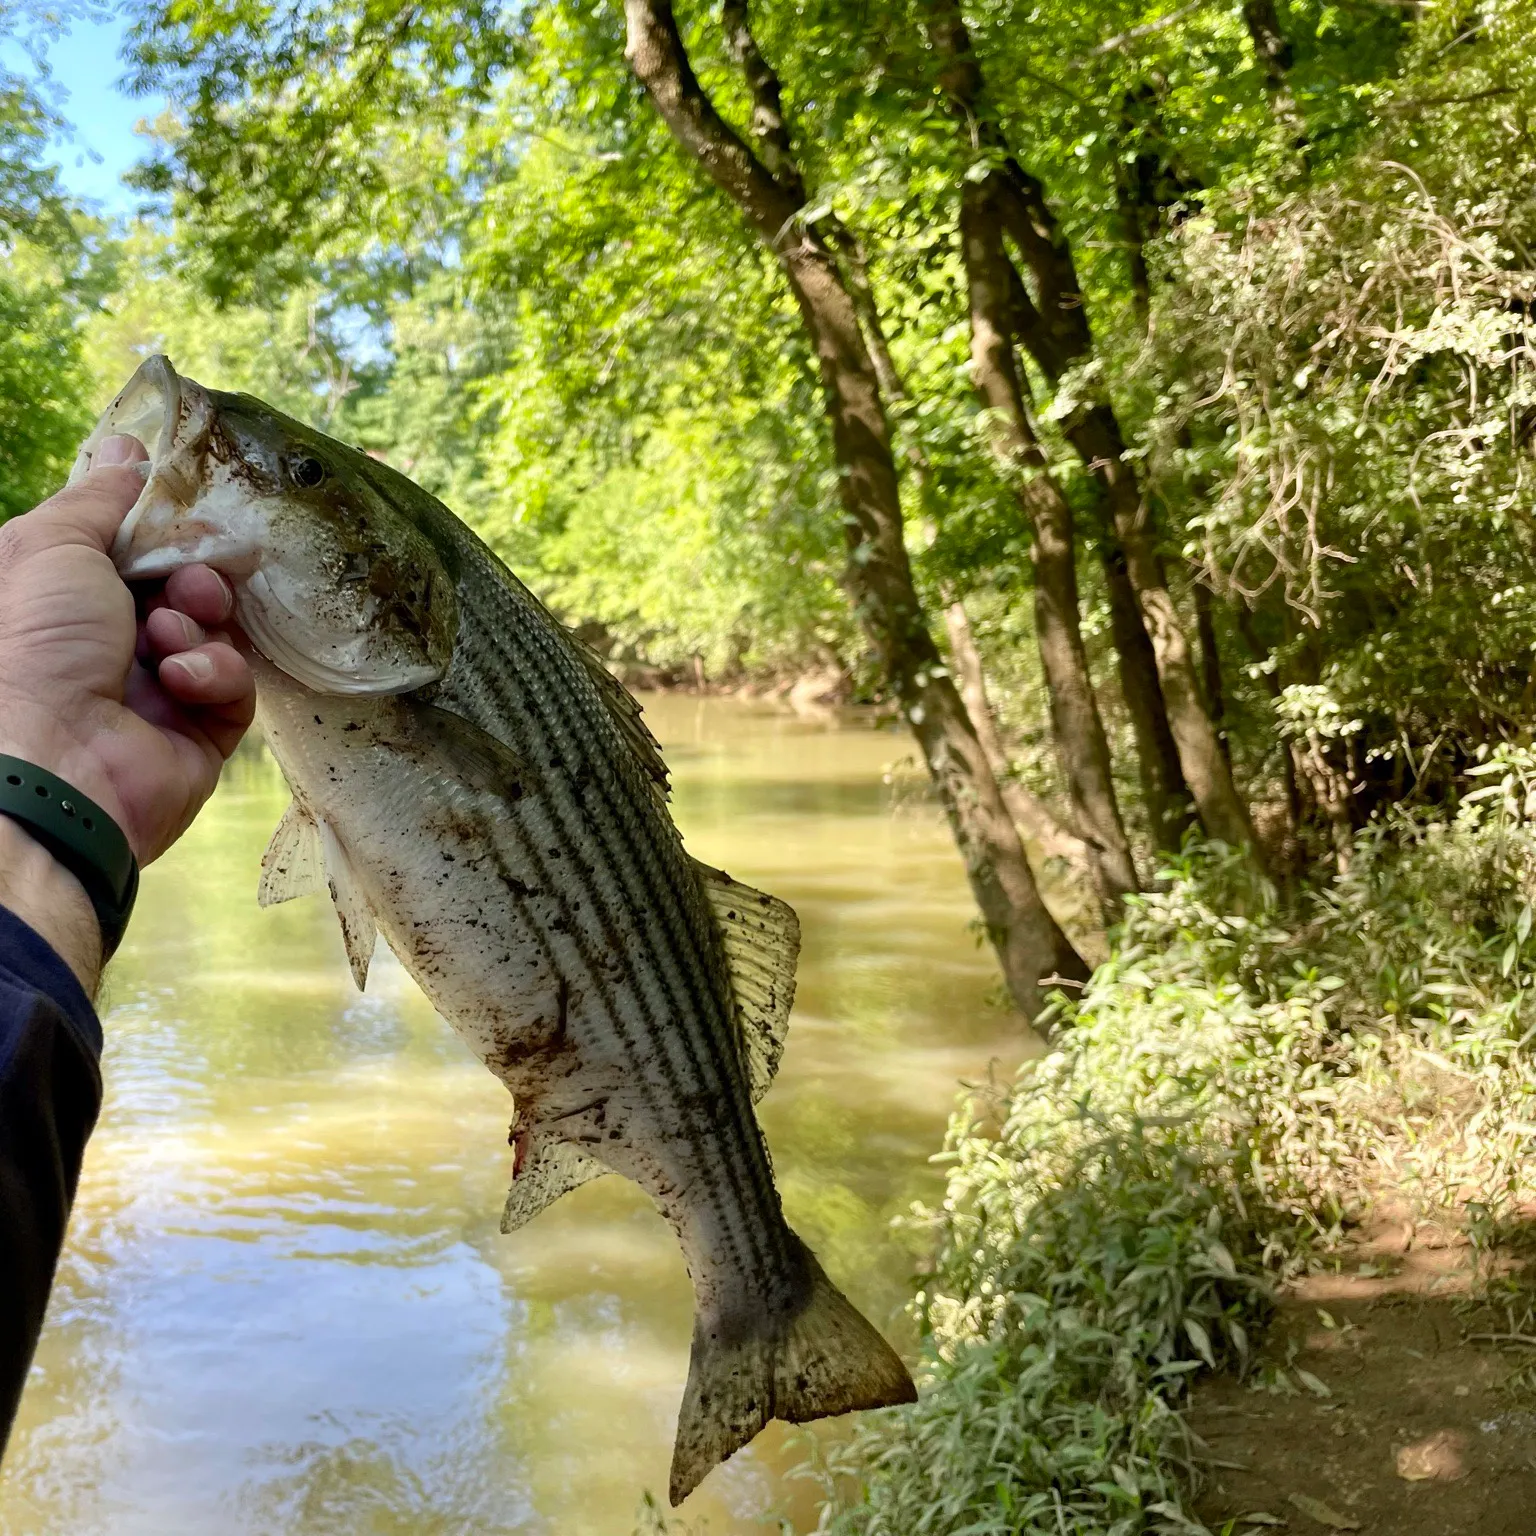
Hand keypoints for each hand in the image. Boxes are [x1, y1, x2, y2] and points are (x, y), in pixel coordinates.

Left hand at [0, 434, 255, 867]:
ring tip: (171, 635)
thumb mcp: (53, 546)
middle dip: (192, 576)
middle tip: (186, 579)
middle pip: (181, 591)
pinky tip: (180, 682)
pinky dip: (212, 676)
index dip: (161, 533)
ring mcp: (156, 695)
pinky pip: (232, 689)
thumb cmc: (36, 643)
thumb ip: (99, 497)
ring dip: (200, 624)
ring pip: (214, 636)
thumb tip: (130, 448)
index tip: (185, 513)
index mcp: (64, 603)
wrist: (55, 760)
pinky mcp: (200, 735)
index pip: (129, 554)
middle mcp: (108, 648)